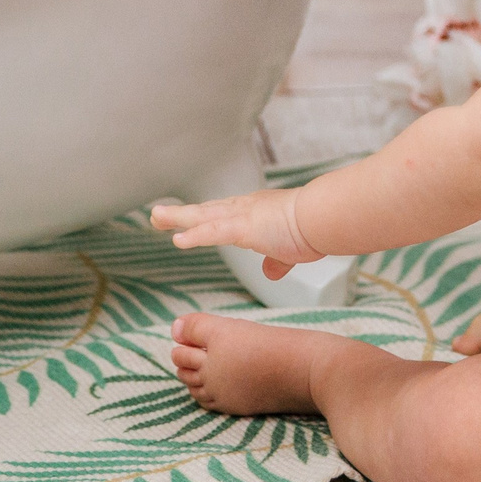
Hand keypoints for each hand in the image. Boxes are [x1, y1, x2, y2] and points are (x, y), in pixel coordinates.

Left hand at [151, 188, 323, 279]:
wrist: (325, 217)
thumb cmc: (315, 230)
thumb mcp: (292, 249)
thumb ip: (278, 260)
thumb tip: (270, 272)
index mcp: (256, 214)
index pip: (223, 215)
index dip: (203, 217)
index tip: (187, 218)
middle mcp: (245, 209)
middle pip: (206, 211)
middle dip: (181, 214)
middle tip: (157, 214)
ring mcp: (244, 216)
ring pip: (203, 216)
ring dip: (177, 217)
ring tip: (155, 217)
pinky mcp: (246, 227)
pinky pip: (214, 232)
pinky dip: (195, 235)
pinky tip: (177, 239)